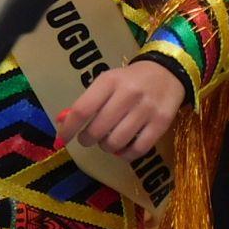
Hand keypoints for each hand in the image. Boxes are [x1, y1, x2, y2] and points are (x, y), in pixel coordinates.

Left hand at [54, 60, 184, 160]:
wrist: (166, 73)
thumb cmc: (130, 80)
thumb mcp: (107, 82)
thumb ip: (88, 102)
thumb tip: (63, 123)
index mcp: (109, 81)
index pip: (82, 109)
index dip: (68, 128)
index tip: (62, 138)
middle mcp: (127, 94)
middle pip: (98, 129)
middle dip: (87, 139)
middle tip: (87, 138)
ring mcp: (146, 110)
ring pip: (117, 142)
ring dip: (106, 147)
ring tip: (106, 142)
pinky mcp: (162, 123)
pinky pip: (138, 150)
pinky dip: (126, 155)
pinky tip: (122, 149)